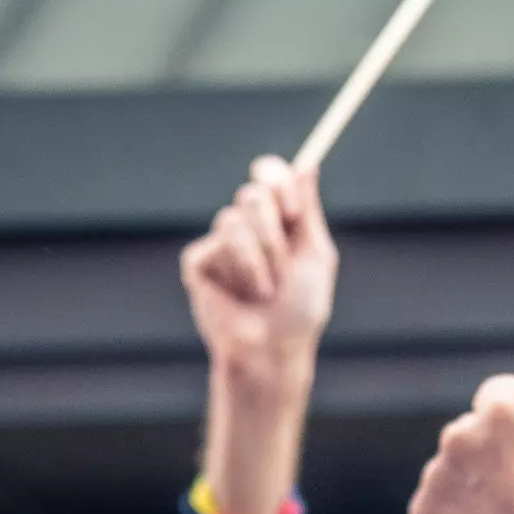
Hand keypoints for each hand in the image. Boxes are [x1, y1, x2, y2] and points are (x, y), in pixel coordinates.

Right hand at [181, 156, 337, 388]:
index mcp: (278, 220)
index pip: (270, 176)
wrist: (272, 348)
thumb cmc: (300, 308)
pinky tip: (242, 295)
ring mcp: (221, 243)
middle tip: (284, 257)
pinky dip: (240, 270)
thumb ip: (309, 211)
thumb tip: (308, 164)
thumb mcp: (315, 255)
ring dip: (261, 257)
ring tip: (267, 290)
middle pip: (252, 192)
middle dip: (273, 227)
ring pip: (232, 219)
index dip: (279, 182)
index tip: (294, 210)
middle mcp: (248, 227)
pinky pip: (216, 245)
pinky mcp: (198, 262)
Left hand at [409, 374, 513, 513]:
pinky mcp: (423, 512)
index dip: (513, 412)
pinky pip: (438, 503)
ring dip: (469, 483)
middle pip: (471, 431)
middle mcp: (460, 436)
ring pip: (452, 469)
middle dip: (488, 450)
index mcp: (501, 414)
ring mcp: (437, 475)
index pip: (498, 392)